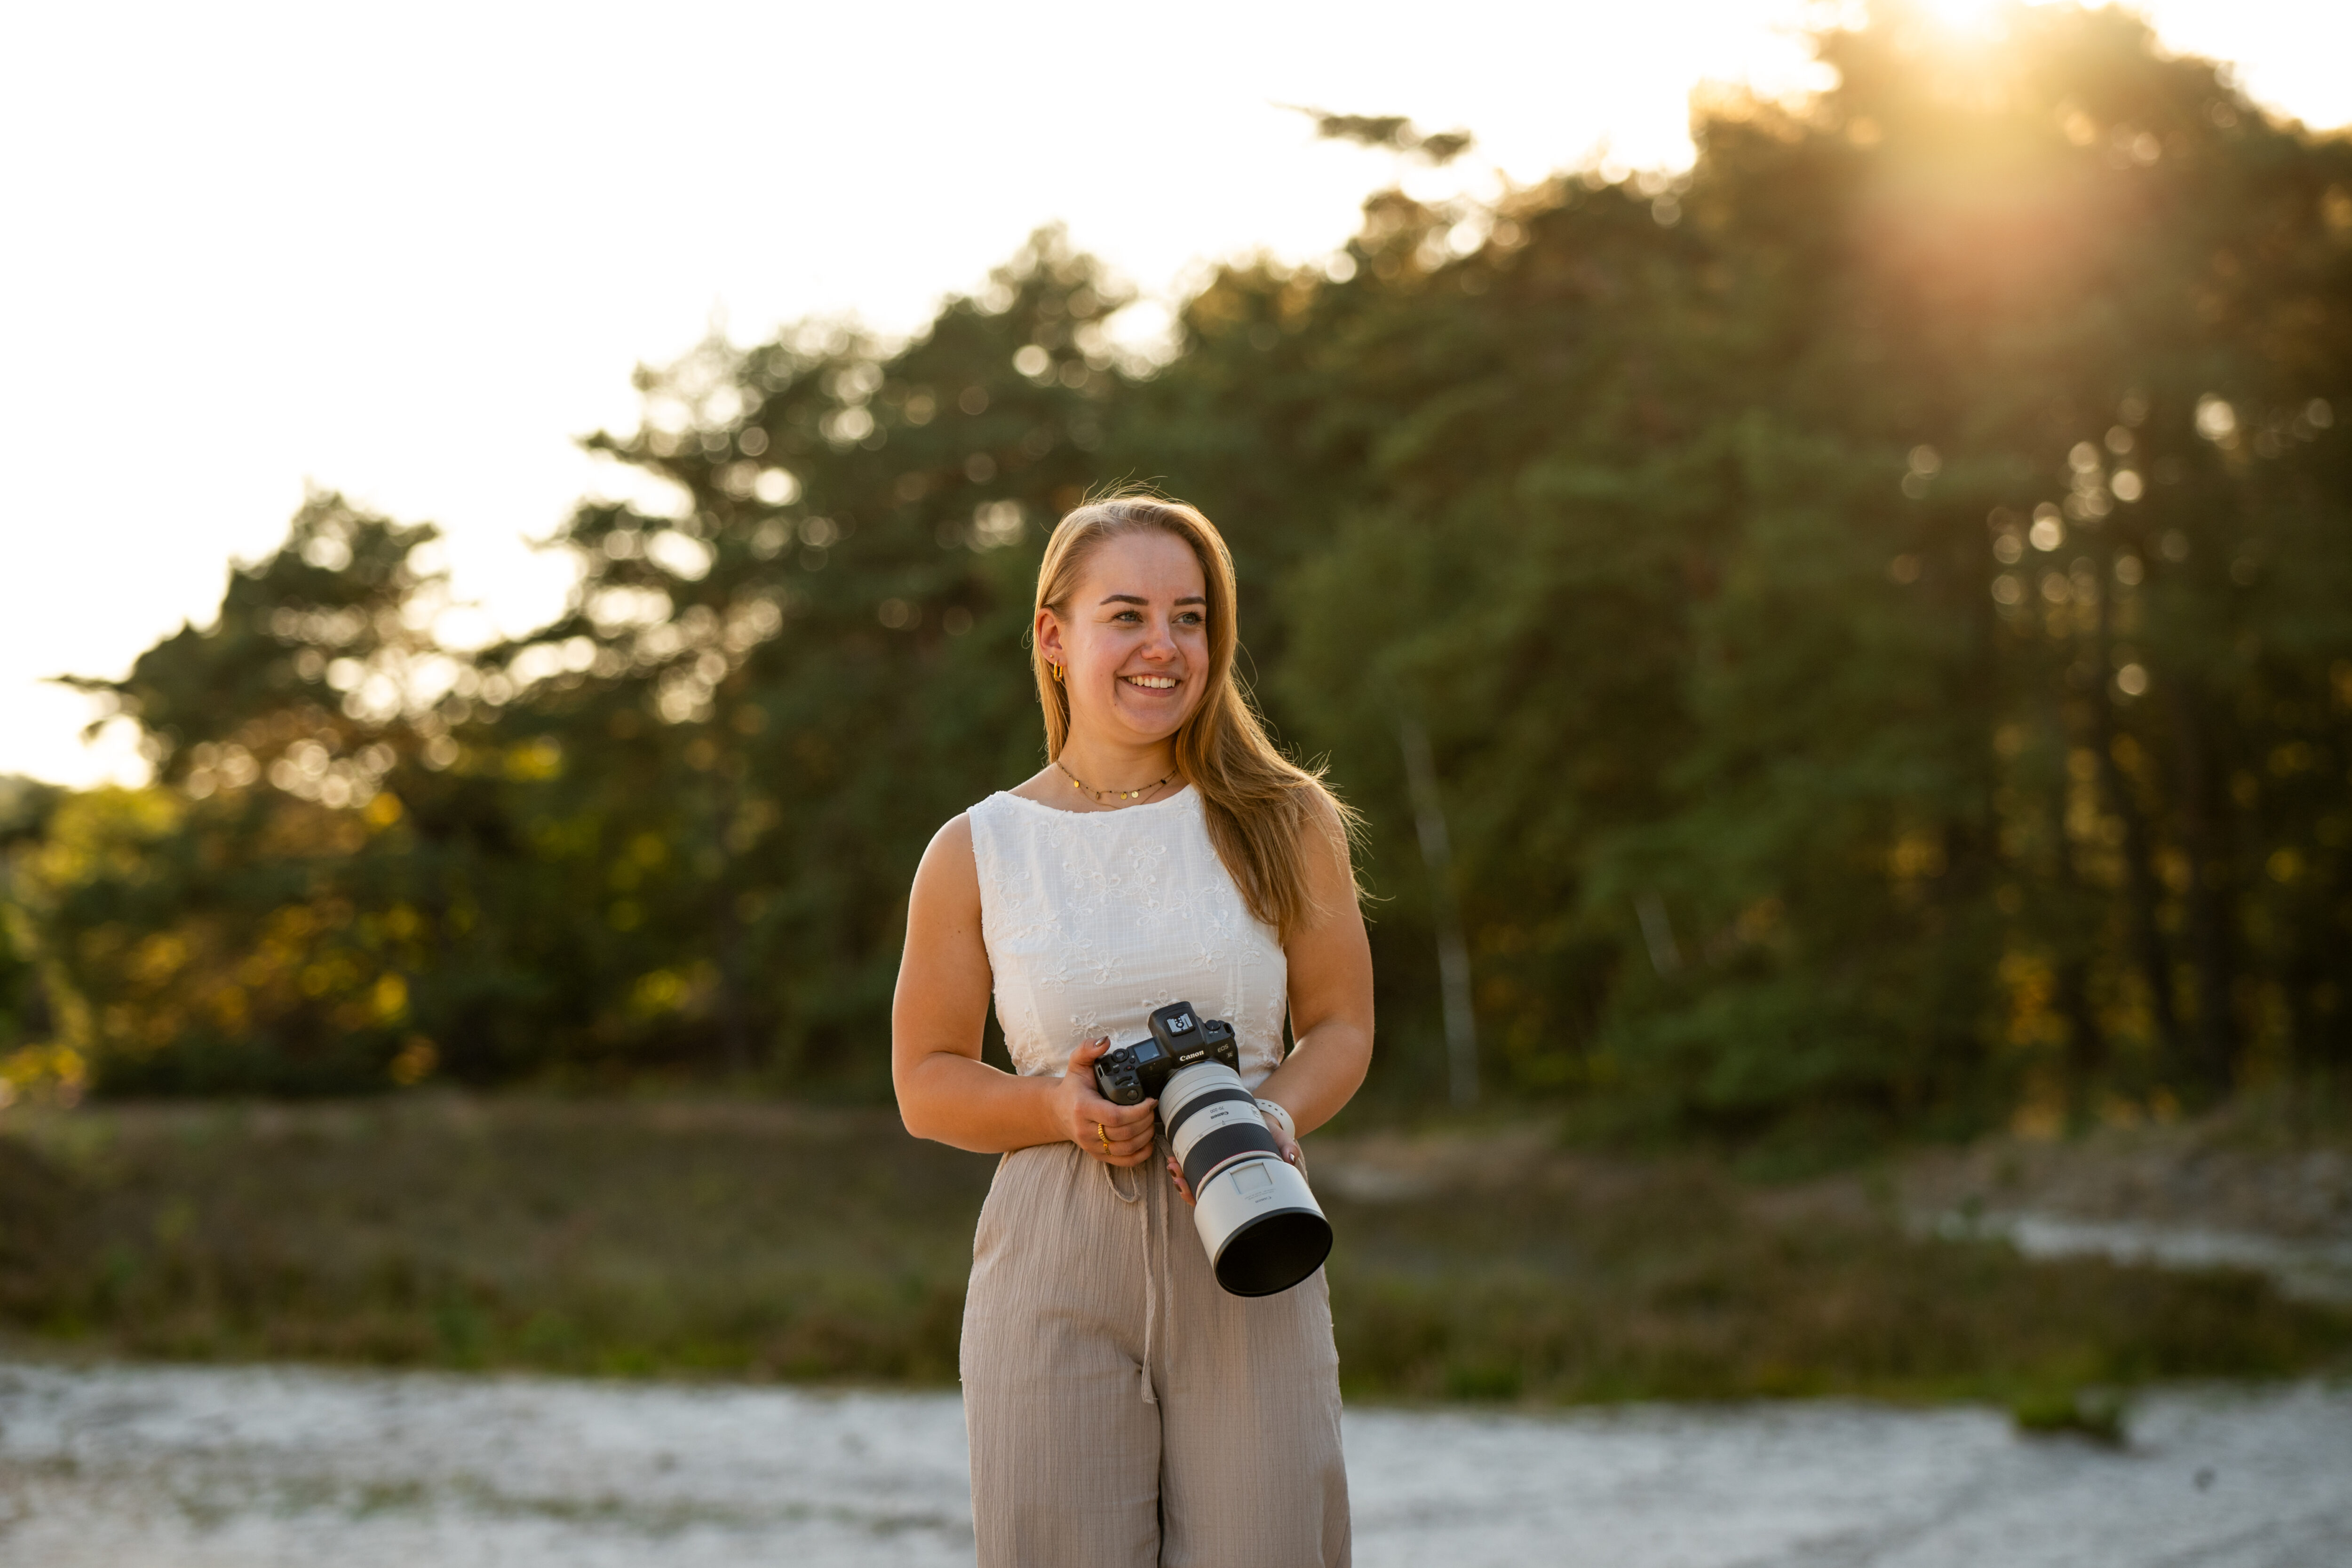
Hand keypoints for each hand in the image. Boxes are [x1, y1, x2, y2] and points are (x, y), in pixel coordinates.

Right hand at [1056, 1037, 1157, 1166]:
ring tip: (1152, 1122)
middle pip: (1124, 1133)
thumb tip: (1104, 1041)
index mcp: (1083, 1107)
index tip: (1150, 1100)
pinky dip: (1140, 1154)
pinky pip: (1123, 1161)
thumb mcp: (1077, 1064)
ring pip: (1126, 1148)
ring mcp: (1092, 1145)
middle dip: (1146, 1121)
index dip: (1138, 1111)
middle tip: (1153, 1108)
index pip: (1116, 1116)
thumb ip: (1088, 1049)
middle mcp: (1086, 1130)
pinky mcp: (1098, 1155)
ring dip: (1145, 1136)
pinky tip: (1148, 1142)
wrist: (1058, 1111)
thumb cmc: (1072, 1088)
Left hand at [1166, 1110, 1305, 1206]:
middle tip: (1176, 1178)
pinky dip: (1183, 1161)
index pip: (1220, 1199)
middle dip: (1186, 1186)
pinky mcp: (1212, 1157)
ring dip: (1181, 1174)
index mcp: (1241, 1182)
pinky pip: (1195, 1164)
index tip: (1186, 1189)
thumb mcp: (1281, 1141)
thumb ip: (1287, 1148)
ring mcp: (1218, 1169)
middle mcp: (1227, 1180)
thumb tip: (1290, 1158)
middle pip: (1203, 1192)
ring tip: (1172, 1164)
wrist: (1264, 1121)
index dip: (1201, 1197)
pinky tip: (1174, 1156)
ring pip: (1196, 1180)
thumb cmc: (1271, 1137)